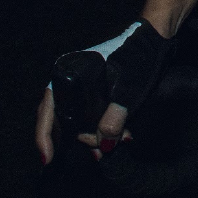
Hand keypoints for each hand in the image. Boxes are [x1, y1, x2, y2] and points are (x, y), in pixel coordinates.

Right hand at [37, 19, 168, 167]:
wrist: (155, 37)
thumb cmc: (139, 56)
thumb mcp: (127, 90)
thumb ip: (115, 118)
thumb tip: (105, 146)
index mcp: (68, 75)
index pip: (46, 110)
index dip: (43, 137)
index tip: (47, 160)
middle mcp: (70, 80)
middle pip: (61, 120)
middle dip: (80, 140)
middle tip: (100, 152)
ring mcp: (82, 86)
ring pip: (78, 120)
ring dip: (94, 136)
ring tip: (114, 145)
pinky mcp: (95, 91)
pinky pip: (91, 116)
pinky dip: (101, 129)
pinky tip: (117, 137)